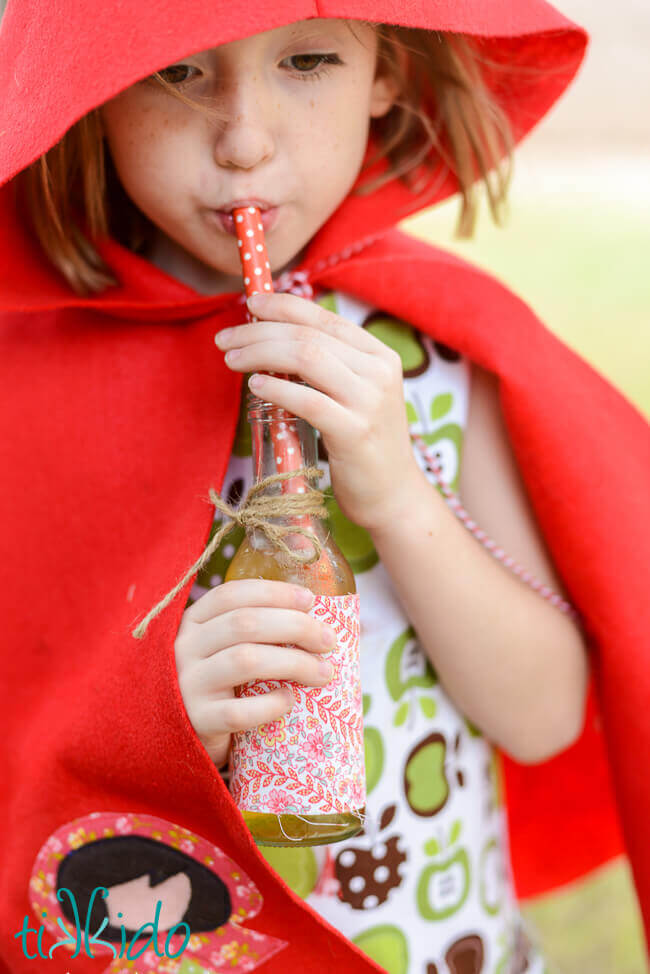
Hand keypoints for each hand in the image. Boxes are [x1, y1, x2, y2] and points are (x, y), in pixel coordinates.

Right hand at [174, 579, 335, 767]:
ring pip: (245, 660)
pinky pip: (238, 712)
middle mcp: (186, 648)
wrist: (183, 737)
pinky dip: (270, 704)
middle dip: (296, 626)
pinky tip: (290, 700)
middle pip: (245, 623)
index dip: (274, 592)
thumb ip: (251, 631)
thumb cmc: (219, 684)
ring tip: (324, 672)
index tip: (310, 600)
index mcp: (193, 622)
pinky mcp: (198, 721)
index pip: (231, 594)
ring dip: (294, 662)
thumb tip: (318, 620)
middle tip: (328, 640)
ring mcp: (188, 685)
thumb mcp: (222, 648)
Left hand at [215, 291, 422, 530]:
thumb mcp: (354, 395)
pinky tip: (255, 387)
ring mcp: (370, 401)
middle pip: (308, 335)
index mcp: (379, 355)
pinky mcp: (355, 432)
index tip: (249, 304)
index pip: (324, 317)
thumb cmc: (363, 443)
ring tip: (232, 360)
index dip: (282, 306)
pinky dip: (276, 388)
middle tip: (225, 340)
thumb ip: (327, 366)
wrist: (392, 495)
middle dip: (259, 331)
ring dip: (260, 353)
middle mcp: (379, 371)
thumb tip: (273, 337)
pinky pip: (307, 400)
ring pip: (306, 358)